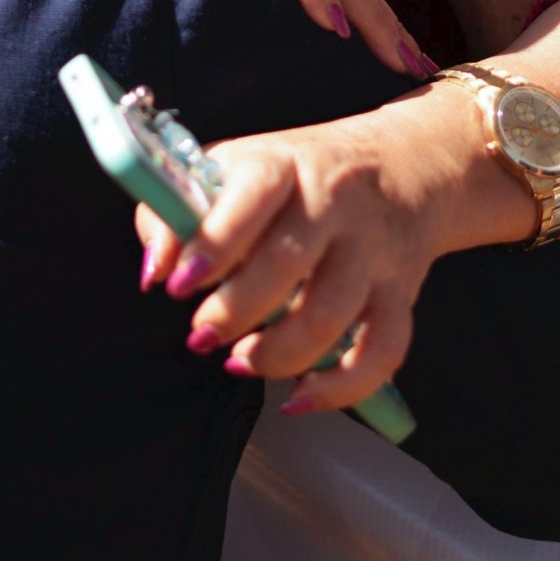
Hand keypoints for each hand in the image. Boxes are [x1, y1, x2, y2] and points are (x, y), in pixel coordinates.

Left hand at [134, 83, 526, 413]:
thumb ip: (177, 210)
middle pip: (287, 263)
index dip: (213, 241)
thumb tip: (156, 270)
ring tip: (241, 360)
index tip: (178, 283)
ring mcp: (371, 250)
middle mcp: (333, 202)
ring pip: (330, 314)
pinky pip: (383, 349)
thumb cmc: (299, 175)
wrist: (403, 164)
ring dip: (277, 354)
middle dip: (233, 312)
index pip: (253, 193)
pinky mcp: (400, 293)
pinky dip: (343, 387)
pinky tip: (302, 395)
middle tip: (203, 335)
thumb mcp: (234, 167)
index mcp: (284, 164)